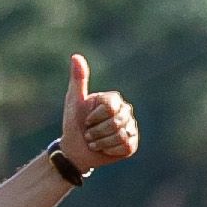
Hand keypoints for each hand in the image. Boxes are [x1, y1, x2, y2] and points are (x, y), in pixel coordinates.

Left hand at [59, 53, 137, 174]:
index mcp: (113, 99)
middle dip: (97, 131)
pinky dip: (109, 150)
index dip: (95, 117)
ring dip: (101, 142)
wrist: (76, 149)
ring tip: (94, 142)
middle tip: (88, 133)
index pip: (110, 107)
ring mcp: (131, 128)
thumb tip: (76, 56)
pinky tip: (103, 149)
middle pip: (116, 122)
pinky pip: (125, 146)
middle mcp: (125, 111)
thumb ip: (78, 80)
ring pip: (120, 135)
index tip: (87, 120)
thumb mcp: (74, 101)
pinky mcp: (132, 144)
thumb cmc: (74, 123)